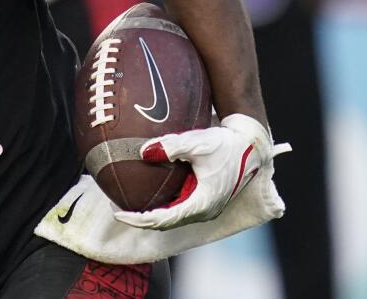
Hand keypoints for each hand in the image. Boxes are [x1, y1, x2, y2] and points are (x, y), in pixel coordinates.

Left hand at [113, 114, 286, 229]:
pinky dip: (161, 207)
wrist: (251, 146)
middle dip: (140, 219)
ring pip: (172, 218)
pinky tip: (148, 194)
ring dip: (150, 215)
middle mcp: (203, 210)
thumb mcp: (198, 142)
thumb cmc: (226, 144)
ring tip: (127, 204)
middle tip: (116, 209)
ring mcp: (205, 207)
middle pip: (165, 224)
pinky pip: (179, 210)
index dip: (138, 219)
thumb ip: (171, 145)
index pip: (163, 219)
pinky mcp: (205, 200)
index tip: (118, 214)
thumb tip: (144, 151)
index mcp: (201, 203)